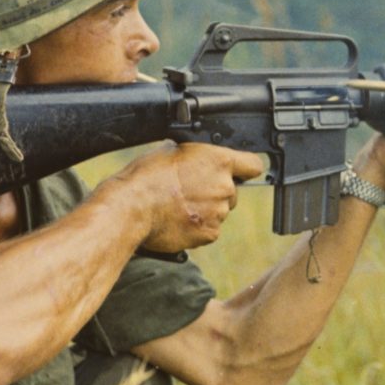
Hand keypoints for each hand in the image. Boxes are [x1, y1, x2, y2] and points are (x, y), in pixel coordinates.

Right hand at [100, 142, 264, 252]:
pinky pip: (209, 230)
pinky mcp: (209, 234)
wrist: (131, 208)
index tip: (237, 171)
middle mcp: (225, 187)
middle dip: (215, 191)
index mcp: (220, 161)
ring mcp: (218, 213)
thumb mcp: (173, 150)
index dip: (244, 168)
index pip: (253, 164)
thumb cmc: (146, 176)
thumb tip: (200, 159)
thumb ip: (197, 156)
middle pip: (231, 191)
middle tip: (190, 190)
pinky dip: (197, 227)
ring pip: (219, 212)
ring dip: (205, 210)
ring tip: (178, 206)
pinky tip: (177, 220)